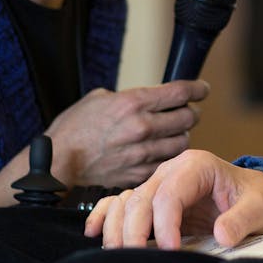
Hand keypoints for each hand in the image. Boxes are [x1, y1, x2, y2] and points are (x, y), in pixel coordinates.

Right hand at [46, 82, 208, 188]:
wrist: (60, 159)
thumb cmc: (75, 127)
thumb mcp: (101, 97)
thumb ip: (129, 97)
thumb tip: (149, 99)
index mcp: (134, 102)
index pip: (180, 93)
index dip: (198, 89)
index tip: (202, 89)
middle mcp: (143, 127)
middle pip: (188, 118)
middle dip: (191, 113)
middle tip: (188, 111)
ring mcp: (142, 152)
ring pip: (182, 142)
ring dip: (182, 135)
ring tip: (174, 132)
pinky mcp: (138, 172)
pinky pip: (166, 163)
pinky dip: (167, 156)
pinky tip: (159, 151)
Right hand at [84, 149, 262, 250]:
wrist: (252, 194)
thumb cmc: (255, 198)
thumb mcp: (258, 208)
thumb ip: (241, 220)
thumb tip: (222, 235)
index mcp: (197, 165)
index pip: (170, 193)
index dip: (165, 223)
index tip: (171, 250)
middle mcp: (172, 171)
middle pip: (142, 198)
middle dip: (135, 231)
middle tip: (138, 258)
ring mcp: (158, 183)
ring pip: (126, 202)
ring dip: (117, 228)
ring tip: (118, 253)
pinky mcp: (152, 199)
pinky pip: (120, 203)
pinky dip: (104, 216)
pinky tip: (94, 232)